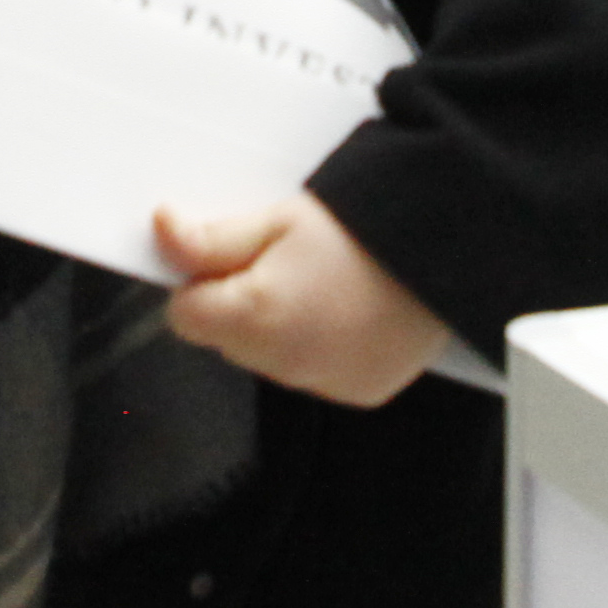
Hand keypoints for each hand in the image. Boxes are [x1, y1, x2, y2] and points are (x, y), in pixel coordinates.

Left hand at [153, 193, 450, 407]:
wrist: (444, 250)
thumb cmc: (368, 229)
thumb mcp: (279, 217)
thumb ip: (210, 237)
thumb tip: (162, 234)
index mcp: (254, 318)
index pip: (183, 315)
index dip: (198, 280)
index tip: (224, 254)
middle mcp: (284, 362)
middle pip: (225, 338)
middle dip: (239, 301)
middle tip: (282, 258)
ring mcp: (323, 382)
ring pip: (268, 357)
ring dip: (278, 326)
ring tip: (321, 280)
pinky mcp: (357, 390)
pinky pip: (313, 371)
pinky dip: (320, 344)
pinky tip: (345, 308)